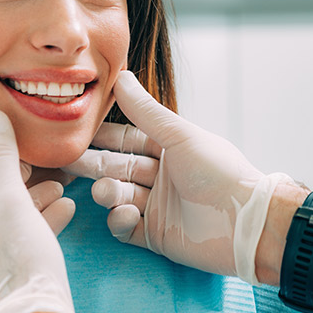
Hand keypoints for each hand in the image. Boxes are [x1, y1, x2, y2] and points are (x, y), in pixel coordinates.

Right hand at [65, 70, 292, 284]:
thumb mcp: (181, 136)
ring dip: (107, 192)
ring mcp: (158, 206)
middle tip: (66, 161)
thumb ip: (147, 111)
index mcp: (171, 149)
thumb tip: (121, 77)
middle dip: (94, 164)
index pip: (128, 138)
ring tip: (106, 191)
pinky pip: (125, 227)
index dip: (103, 135)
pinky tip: (125, 214)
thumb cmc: (220, 172)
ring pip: (119, 196)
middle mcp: (163, 176)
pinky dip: (119, 220)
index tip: (76, 130)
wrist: (245, 222)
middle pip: (118, 167)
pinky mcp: (156, 235)